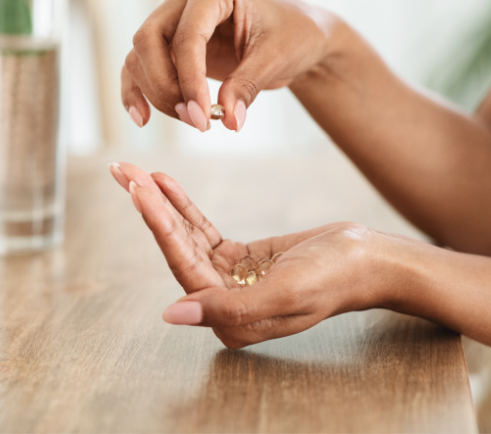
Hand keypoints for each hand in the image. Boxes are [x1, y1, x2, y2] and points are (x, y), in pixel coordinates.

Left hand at [110, 162, 389, 348]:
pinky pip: (202, 230)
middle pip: (176, 248)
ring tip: (137, 171)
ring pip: (185, 237)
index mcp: (230, 319)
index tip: (136, 189)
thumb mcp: (285, 292)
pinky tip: (165, 184)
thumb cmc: (334, 278)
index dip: (158, 225)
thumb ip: (228, 308)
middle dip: (148, 208)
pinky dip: (184, 207)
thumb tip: (171, 314)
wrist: (367, 260)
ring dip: (161, 203)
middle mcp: (222, 303)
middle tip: (122, 171)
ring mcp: (229, 280)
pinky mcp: (238, 259)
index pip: (183, 265)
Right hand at [121, 0, 338, 131]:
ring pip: (141, 56)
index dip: (190, 80)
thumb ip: (248, 85)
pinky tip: (142, 118)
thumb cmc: (293, 35)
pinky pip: (140, 66)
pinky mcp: (169, 43)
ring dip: (158, 94)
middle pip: (149, 41)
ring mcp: (172, 18)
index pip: (187, 35)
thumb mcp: (277, 58)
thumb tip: (230, 120)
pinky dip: (137, 91)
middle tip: (196, 121)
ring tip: (193, 121)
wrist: (298, 36)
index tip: (202, 116)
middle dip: (166, 87)